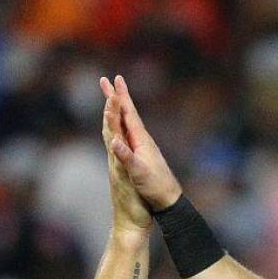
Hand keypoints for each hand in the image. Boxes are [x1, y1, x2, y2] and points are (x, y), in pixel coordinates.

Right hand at [99, 75, 182, 210]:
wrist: (168, 198)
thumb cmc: (154, 185)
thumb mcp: (138, 171)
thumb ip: (125, 155)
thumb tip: (113, 141)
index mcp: (140, 139)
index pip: (128, 113)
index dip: (120, 97)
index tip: (114, 80)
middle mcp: (142, 139)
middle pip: (127, 112)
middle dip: (117, 96)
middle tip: (110, 80)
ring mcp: (142, 145)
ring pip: (128, 121)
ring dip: (119, 107)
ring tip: (113, 97)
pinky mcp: (141, 153)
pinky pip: (129, 132)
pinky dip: (122, 123)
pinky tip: (122, 124)